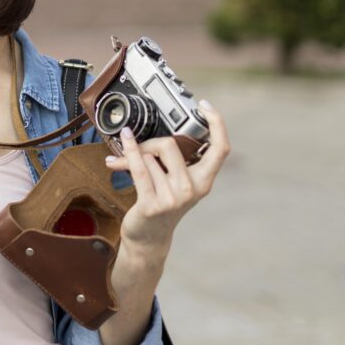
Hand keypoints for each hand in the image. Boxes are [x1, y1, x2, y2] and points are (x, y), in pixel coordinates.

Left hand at [104, 100, 230, 249]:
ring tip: (123, 164)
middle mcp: (192, 189)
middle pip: (169, 144)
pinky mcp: (153, 204)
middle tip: (139, 149)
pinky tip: (125, 140)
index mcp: (203, 181)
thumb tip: (152, 129)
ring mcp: (174, 198)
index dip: (217, 123)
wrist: (149, 238)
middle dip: (149, 142)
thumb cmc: (160, 204)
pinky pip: (138, 168)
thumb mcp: (174, 182)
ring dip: (133, 156)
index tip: (204, 105)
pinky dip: (129, 151)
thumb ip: (172, 159)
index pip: (220, 148)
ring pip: (148, 156)